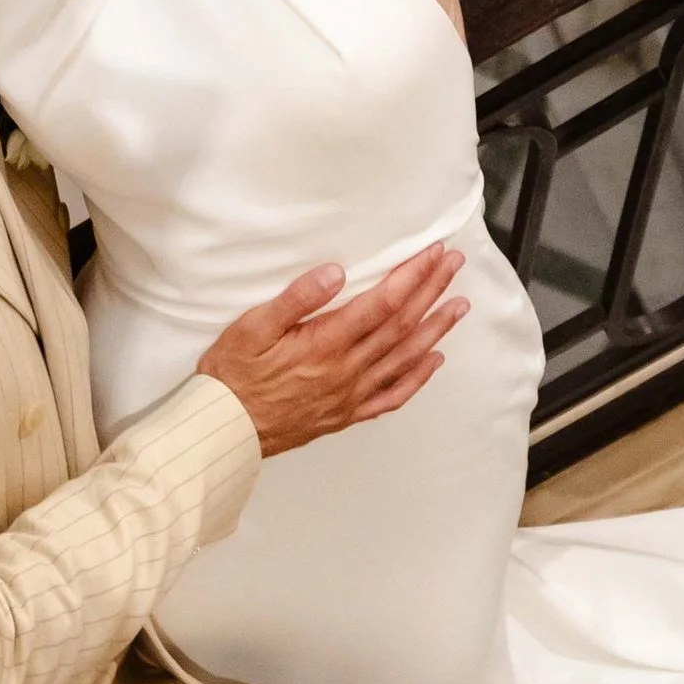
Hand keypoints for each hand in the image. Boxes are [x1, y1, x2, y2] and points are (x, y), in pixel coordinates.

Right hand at [197, 247, 467, 455]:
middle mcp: (346, 370)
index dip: (412, 276)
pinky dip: (418, 377)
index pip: (382, 303)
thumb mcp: (252, 327)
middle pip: (401, 325)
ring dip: (435, 329)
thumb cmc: (233, 375)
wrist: (225, 429)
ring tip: (458, 306)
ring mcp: (350, 395)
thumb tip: (336, 272)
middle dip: (431, 291)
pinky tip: (434, 361)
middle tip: (453, 265)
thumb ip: (296, 299)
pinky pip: (392, 396)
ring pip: (405, 358)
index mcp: (325, 344)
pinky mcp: (346, 414)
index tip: (433, 253)